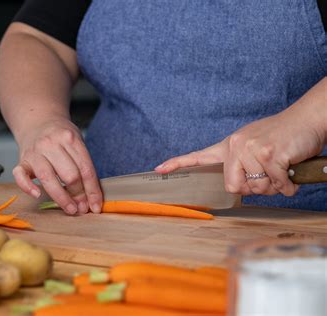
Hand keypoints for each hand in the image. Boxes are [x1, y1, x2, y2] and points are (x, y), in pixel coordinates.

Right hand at [12, 118, 101, 214]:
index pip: (86, 169)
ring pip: (48, 178)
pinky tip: (38, 195)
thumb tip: (90, 196)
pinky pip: (21, 175)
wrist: (38, 121)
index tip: (95, 206)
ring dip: (61, 197)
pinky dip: (28, 187)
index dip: (92, 190)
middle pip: (69, 174)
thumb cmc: (60, 137)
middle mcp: (52, 143)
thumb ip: (82, 165)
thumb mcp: (76, 142)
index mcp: (70, 138)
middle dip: (79, 195)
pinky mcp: (22, 159)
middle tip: (83, 208)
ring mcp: (35, 151)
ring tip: (71, 209)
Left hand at [154, 104, 324, 195]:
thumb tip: (241, 188)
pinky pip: (276, 184)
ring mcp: (251, 149)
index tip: (159, 169)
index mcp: (230, 145)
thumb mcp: (255, 146)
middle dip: (254, 188)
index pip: (199, 156)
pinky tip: (291, 170)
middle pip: (233, 186)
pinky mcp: (269, 154)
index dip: (178, 163)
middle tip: (269, 176)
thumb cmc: (283, 136)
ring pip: (257, 188)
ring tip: (281, 168)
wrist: (307, 119)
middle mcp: (236, 145)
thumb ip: (243, 164)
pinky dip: (287, 185)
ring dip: (274, 186)